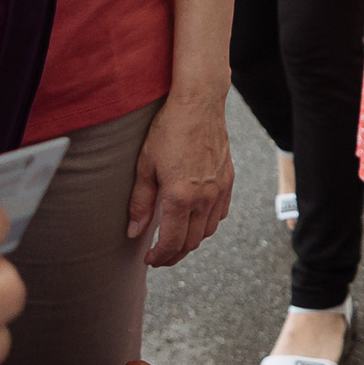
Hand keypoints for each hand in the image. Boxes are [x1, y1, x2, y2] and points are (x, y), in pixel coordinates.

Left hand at [127, 92, 232, 267]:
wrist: (199, 104)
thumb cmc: (168, 130)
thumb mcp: (145, 166)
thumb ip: (141, 202)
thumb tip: (134, 232)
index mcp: (180, 197)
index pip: (172, 242)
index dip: (160, 257)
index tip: (149, 260)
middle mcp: (204, 198)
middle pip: (192, 242)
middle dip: (174, 255)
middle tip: (160, 257)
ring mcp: (220, 189)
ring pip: (208, 230)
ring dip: (192, 241)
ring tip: (176, 240)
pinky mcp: (229, 179)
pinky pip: (221, 213)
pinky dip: (208, 224)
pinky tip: (196, 219)